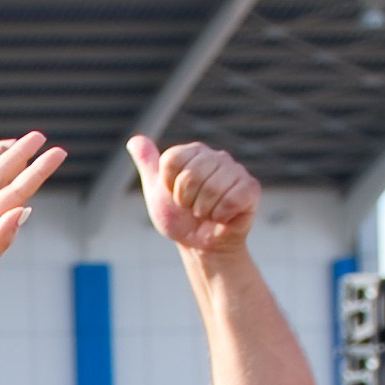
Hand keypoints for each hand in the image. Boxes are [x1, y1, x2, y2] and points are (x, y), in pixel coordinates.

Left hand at [131, 135, 257, 253]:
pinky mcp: (251, 188)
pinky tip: (223, 216)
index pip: (171, 160)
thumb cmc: (180, 218)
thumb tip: (134, 140)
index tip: (177, 195)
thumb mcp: (157, 192)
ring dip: (203, 210)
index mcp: (194, 152)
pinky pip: (230, 200)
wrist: (200, 245)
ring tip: (208, 212)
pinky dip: (221, 215)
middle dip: (186, 200)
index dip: (169, 185)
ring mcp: (236, 171)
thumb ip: (148, 164)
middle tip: (193, 207)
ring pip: (210, 189)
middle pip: (190, 175)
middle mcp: (217, 156)